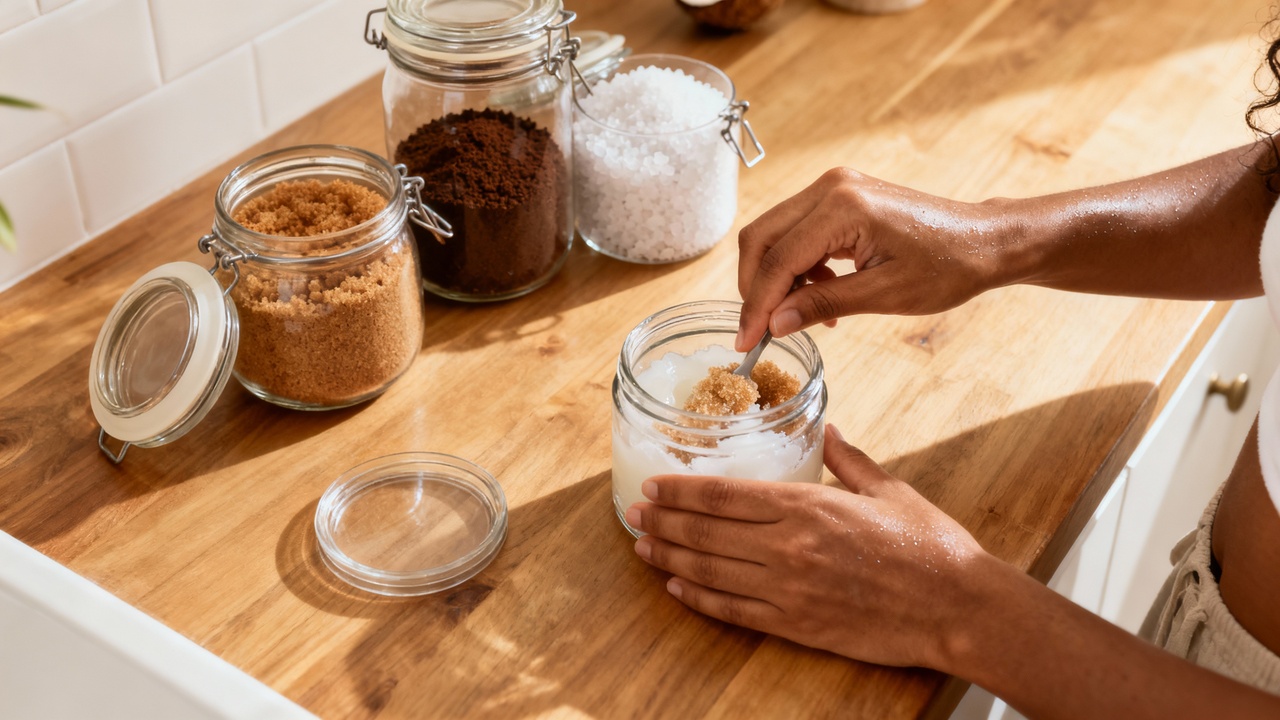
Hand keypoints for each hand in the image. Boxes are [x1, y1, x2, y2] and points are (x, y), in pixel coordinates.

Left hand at [627, 424, 991, 669]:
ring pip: (711, 570)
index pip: (726, 494)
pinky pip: (734, 610)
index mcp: (809, 503)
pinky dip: (700, 599)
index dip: (683, 490)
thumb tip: (828, 428)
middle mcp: (789, 544)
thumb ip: (849, 460)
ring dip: (671, 557)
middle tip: (633, 513)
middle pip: (707, 531)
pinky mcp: (797, 624)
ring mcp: (789, 588)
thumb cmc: (932, 546)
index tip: (655, 484)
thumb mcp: (889, 489)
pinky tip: (676, 588)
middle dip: (664, 520)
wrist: (959, 607)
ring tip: (642, 547)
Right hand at [735, 168, 1005, 350]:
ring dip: (775, 279)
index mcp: (843, 207)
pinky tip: (819, 296)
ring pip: (774, 235)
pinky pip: (797, 232)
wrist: (985, 240)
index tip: (746, 342)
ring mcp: (834, 188)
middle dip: (754, 288)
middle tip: (758, 332)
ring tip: (801, 317)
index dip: (756, 305)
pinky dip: (796, 268)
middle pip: (762, 237)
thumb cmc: (948, 266)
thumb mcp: (884, 295)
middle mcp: (831, 187)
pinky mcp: (840, 197)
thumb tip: (774, 325)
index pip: (778, 260)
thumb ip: (822, 305)